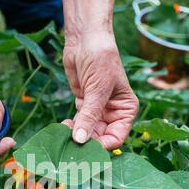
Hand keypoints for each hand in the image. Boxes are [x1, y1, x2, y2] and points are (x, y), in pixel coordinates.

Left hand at [62, 33, 138, 149]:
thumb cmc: (100, 59)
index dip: (103, 145)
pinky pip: (78, 123)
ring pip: (88, 133)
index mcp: (125, 110)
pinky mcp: (84, 106)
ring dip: (76, 135)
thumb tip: (80, 140)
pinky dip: (71, 127)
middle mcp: (113, 113)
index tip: (86, 149)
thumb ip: (89, 116)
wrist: (85, 39)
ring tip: (65, 134)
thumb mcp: (97, 89)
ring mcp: (98, 110)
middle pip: (101, 138)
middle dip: (87, 141)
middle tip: (71, 144)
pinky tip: (63, 127)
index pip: (117, 137)